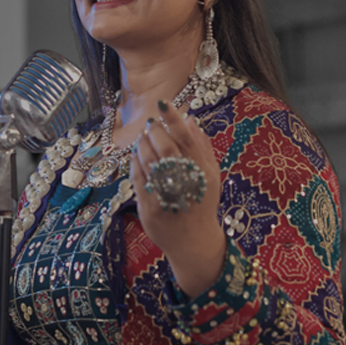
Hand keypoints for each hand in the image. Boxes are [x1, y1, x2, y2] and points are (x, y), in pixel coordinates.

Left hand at [130, 101, 225, 296]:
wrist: (194, 241)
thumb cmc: (202, 202)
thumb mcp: (210, 175)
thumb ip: (201, 147)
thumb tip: (189, 118)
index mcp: (202, 172)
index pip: (186, 138)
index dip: (173, 118)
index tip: (163, 103)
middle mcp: (185, 182)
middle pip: (165, 147)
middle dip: (155, 132)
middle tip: (152, 125)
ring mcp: (166, 196)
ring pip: (148, 161)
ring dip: (142, 145)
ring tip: (143, 138)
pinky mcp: (149, 207)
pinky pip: (137, 178)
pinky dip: (135, 163)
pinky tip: (137, 156)